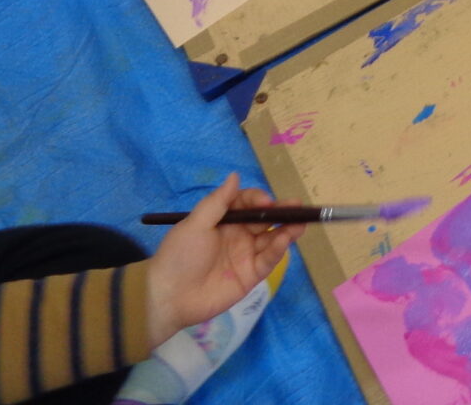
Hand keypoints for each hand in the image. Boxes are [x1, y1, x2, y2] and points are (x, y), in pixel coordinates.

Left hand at [145, 174, 303, 344]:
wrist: (169, 296)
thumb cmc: (180, 255)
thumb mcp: (195, 224)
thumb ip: (218, 202)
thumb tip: (236, 175)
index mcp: (224, 221)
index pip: (248, 204)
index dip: (258, 200)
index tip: (266, 202)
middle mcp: (238, 236)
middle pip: (265, 220)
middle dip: (282, 211)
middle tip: (298, 206)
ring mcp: (246, 255)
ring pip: (271, 238)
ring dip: (287, 229)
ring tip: (301, 221)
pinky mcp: (251, 275)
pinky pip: (268, 259)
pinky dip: (279, 249)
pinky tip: (286, 239)